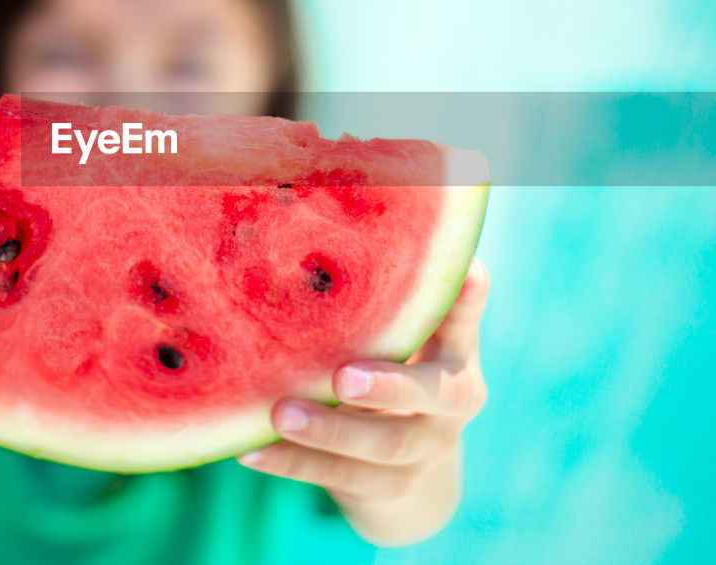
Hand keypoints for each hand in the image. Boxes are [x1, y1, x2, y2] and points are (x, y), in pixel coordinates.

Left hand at [237, 258, 489, 539]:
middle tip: (342, 378)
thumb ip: (399, 300)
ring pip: (381, 447)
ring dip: (328, 431)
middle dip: (387, 388)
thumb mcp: (410, 340)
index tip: (466, 272)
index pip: (463, 324)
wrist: (413, 471)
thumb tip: (366, 226)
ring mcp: (420, 452)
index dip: (465, 303)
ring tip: (279, 413)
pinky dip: (291, 463)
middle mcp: (449, 406)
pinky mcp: (383, 489)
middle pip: (428, 396)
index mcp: (456, 359)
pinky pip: (336, 478)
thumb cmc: (399, 373)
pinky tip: (249, 450)